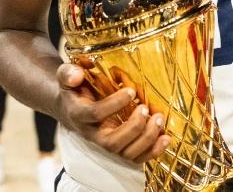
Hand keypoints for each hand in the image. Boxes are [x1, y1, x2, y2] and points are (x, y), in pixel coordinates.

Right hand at [53, 63, 168, 163]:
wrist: (73, 106)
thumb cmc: (74, 87)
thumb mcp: (67, 75)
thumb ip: (68, 73)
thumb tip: (77, 74)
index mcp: (79, 115)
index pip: (95, 114)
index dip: (114, 104)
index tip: (131, 91)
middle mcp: (92, 134)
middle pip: (111, 143)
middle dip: (133, 127)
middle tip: (146, 108)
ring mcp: (106, 144)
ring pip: (126, 154)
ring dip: (146, 139)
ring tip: (159, 118)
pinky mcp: (120, 149)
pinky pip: (136, 159)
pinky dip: (153, 151)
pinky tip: (166, 138)